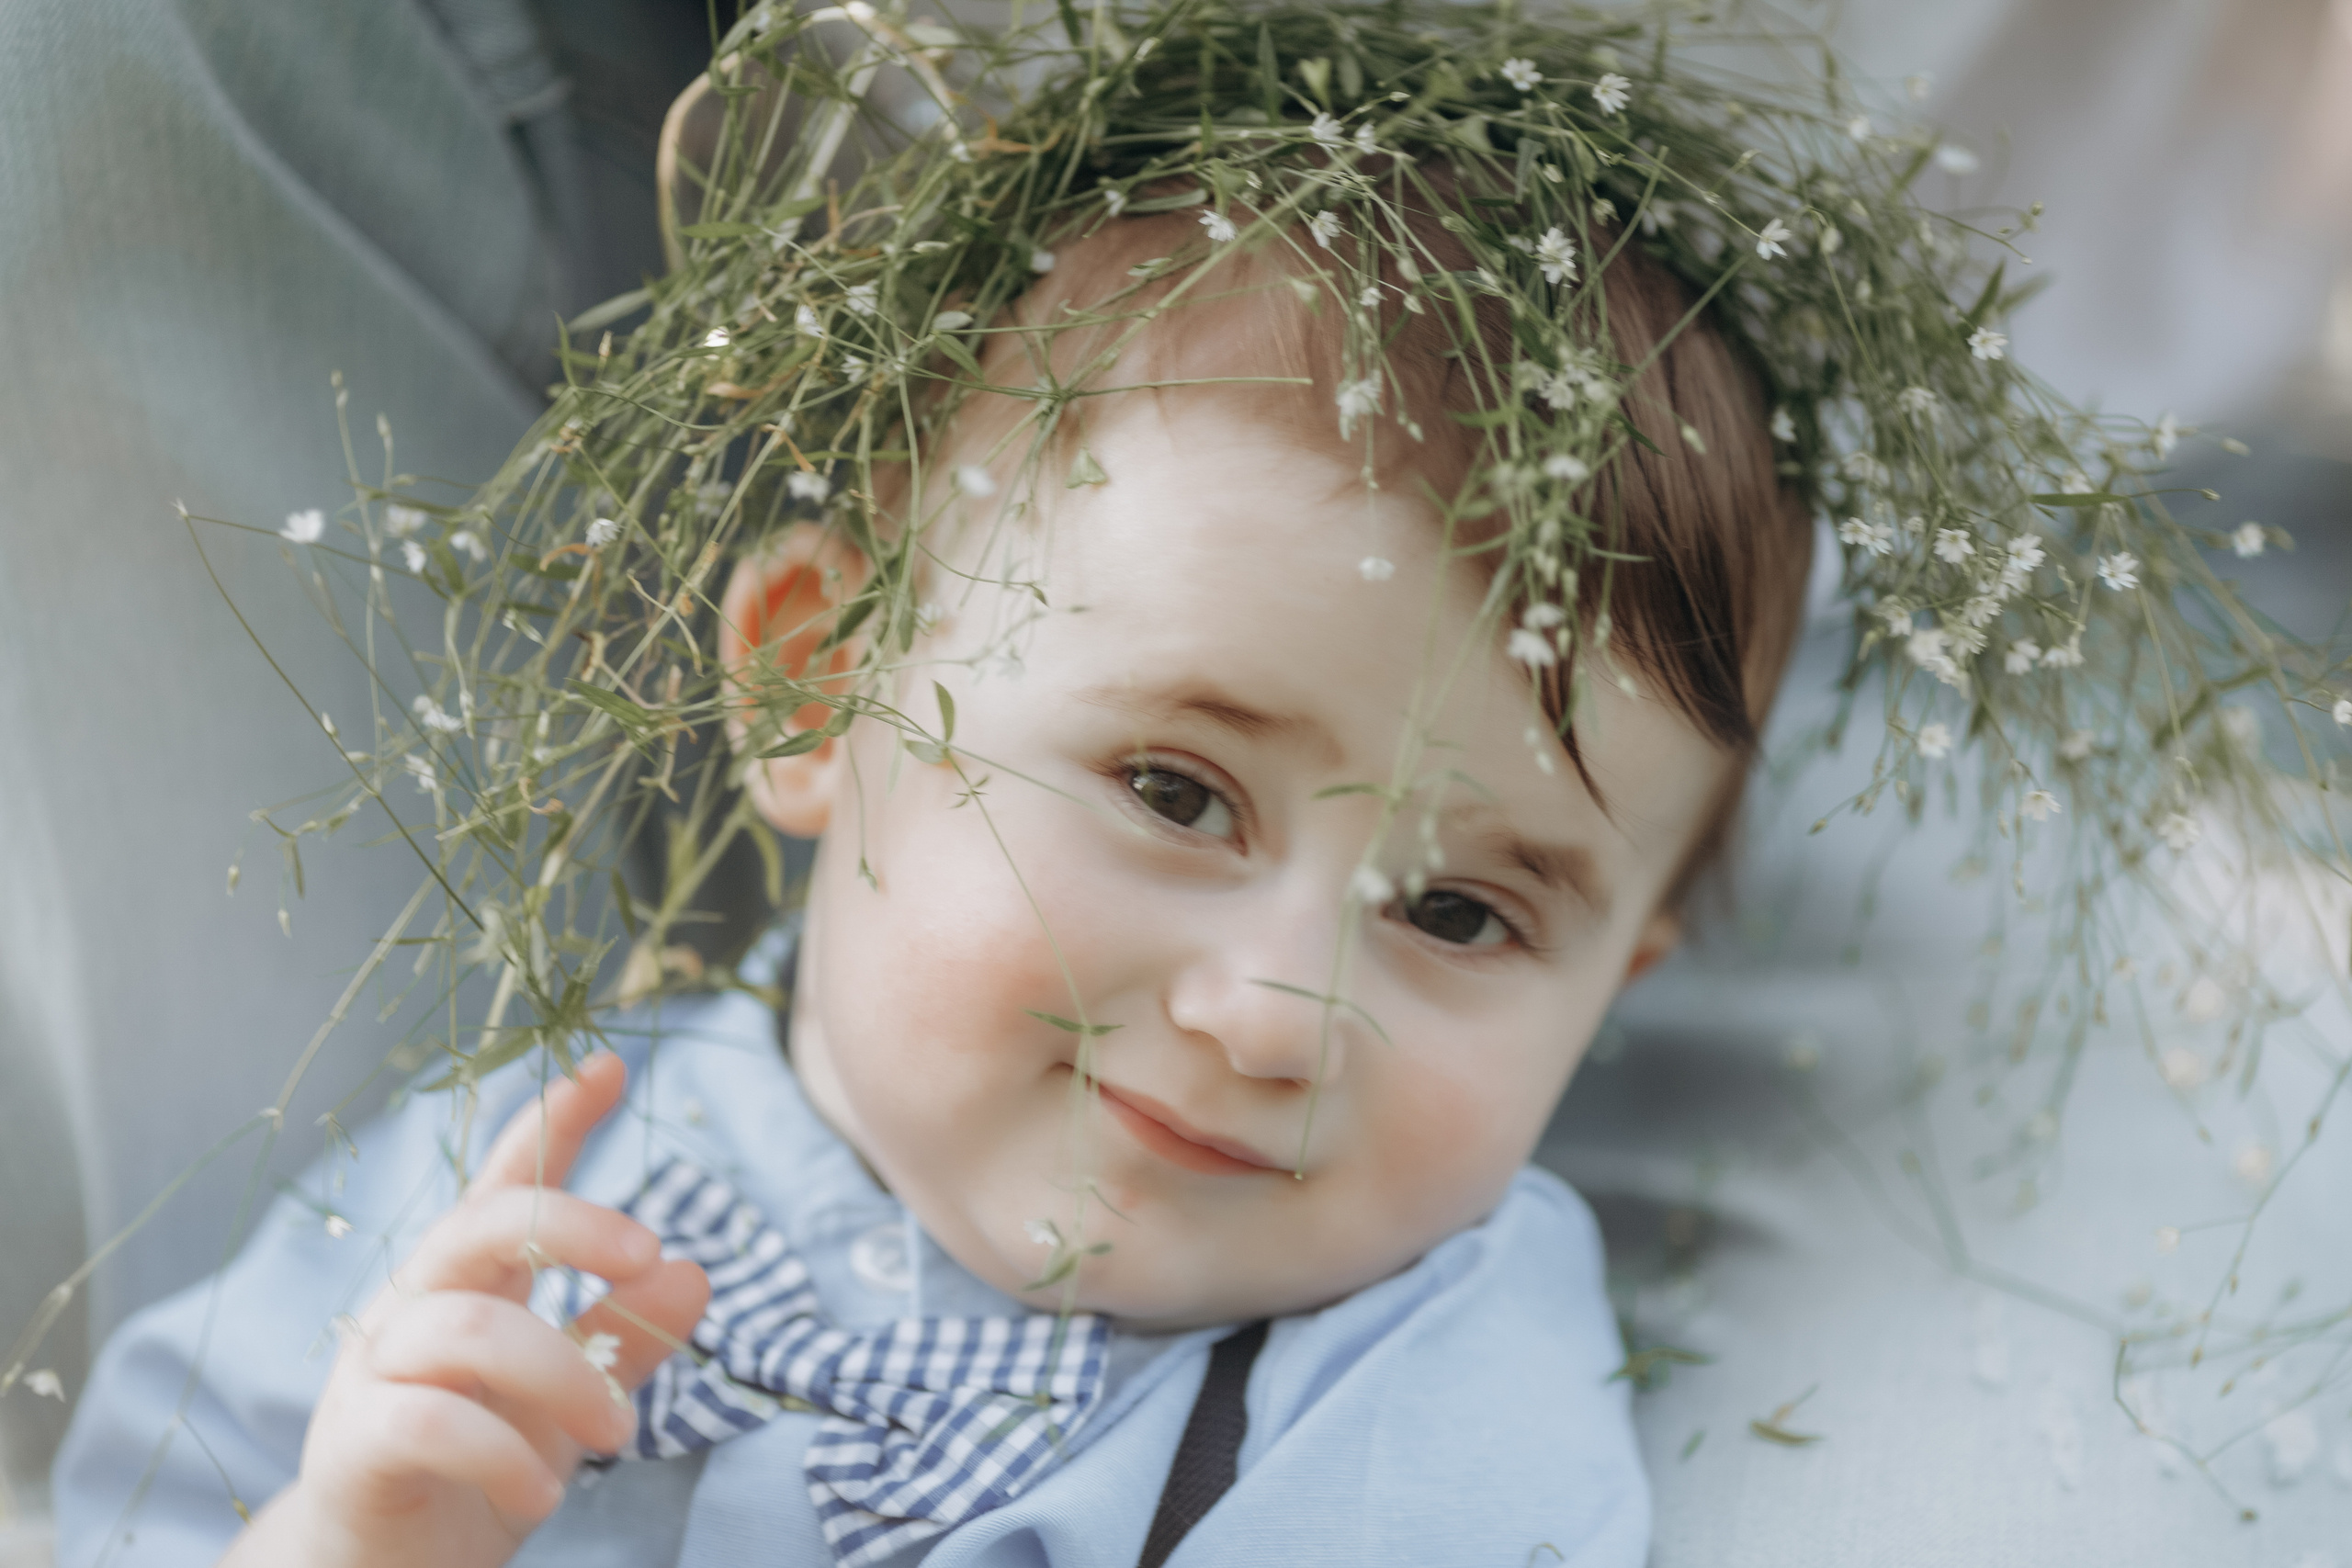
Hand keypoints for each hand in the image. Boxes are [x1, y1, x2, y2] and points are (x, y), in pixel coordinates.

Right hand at [219, 1054, 710, 1567]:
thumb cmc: (473, 1473)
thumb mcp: (568, 1403)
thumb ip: (624, 1338)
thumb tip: (697, 1269)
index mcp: (465, 1284)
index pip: (507, 1182)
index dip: (553, 1121)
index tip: (610, 1066)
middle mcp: (412, 1308)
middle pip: (482, 1222)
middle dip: (576, 1223)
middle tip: (652, 1255)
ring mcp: (373, 1373)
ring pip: (471, 1329)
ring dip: (565, 1376)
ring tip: (618, 1433)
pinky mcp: (354, 1445)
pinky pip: (427, 1421)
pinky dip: (500, 1454)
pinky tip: (543, 1495)